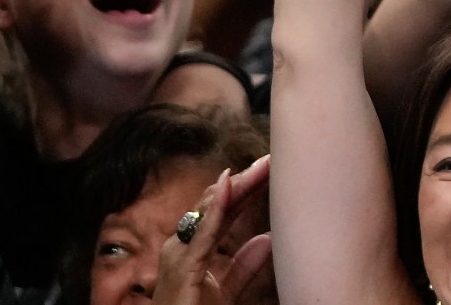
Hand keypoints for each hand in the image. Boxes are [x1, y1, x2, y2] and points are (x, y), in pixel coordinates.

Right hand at [154, 156, 274, 304]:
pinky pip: (201, 233)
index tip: (269, 171)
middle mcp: (182, 245)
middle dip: (245, 182)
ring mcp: (179, 254)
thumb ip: (244, 267)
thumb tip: (267, 240)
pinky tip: (230, 185)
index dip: (246, 190)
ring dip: (237, 187)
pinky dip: (216, 208)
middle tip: (271, 160)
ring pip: (210, 212)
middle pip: (217, 205)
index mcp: (193, 249)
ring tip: (260, 168)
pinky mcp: (183, 268)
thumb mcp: (225, 291)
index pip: (223, 212)